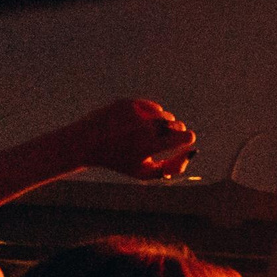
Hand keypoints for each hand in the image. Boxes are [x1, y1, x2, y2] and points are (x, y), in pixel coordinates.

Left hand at [63, 98, 195, 178]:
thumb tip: (191, 153)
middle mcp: (143, 128)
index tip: (186, 140)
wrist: (85, 143)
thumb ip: (171, 168)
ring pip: (164, 115)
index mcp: (149, 147)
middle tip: (170, 136)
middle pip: (176, 125)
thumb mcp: (144, 172)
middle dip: (177, 130)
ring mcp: (135, 114)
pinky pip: (151, 107)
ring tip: (151, 132)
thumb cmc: (118, 161)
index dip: (188, 138)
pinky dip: (151, 114)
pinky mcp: (127, 103)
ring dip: (164, 123)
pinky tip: (141, 122)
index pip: (184, 137)